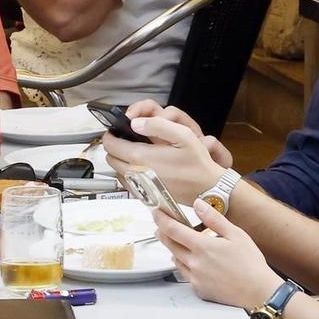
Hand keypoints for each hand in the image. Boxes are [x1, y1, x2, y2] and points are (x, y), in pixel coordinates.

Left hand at [102, 100, 233, 201]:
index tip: (116, 130)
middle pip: (111, 158)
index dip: (111, 135)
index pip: (111, 145)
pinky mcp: (144, 196)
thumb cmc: (197, 163)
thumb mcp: (183, 135)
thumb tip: (134, 123)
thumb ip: (157, 125)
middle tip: (125, 139)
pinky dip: (127, 174)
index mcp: (142, 157)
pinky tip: (140, 167)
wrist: (207, 189)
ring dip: (120, 160)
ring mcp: (139, 187)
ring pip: (116, 171)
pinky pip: (126, 183)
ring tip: (133, 152)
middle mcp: (136, 174)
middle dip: (114, 147)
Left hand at [157, 199, 281, 310]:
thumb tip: (198, 204)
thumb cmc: (251, 264)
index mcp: (203, 247)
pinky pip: (184, 273)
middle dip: (163, 231)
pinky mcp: (198, 289)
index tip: (157, 211)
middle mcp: (194, 263)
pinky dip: (184, 264)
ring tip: (181, 241)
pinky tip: (194, 261)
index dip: (161, 218)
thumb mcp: (236, 235)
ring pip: (175, 259)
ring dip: (174, 248)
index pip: (172, 229)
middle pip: (168, 244)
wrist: (259, 292)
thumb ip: (214, 219)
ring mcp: (195, 278)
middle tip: (163, 224)